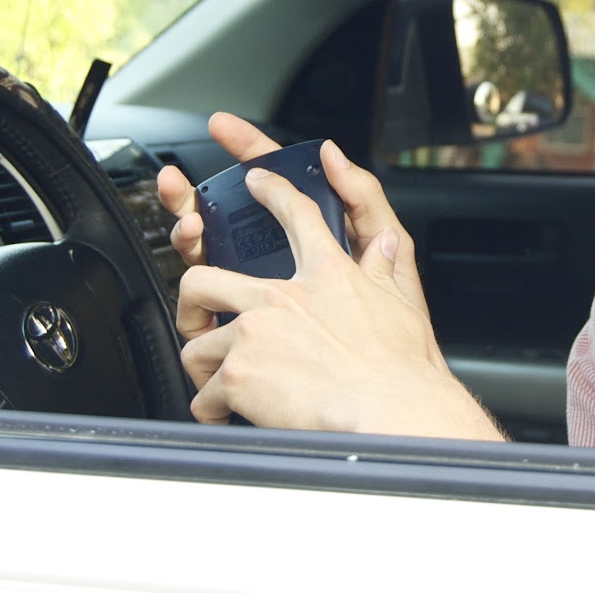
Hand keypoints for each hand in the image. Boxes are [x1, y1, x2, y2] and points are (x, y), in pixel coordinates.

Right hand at [156, 112, 425, 313]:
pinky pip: (210, 293)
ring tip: (188, 217)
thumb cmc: (396, 330)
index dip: (249, 150)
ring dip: (189, 224)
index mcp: (315, 238)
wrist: (385, 393)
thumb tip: (332, 153)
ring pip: (209, 250)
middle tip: (176, 180)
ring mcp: (259, 294)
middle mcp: (281, 262)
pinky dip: (196, 265)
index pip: (276, 184)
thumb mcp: (389, 249)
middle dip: (195, 193)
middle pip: (228, 215)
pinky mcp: (245, 328)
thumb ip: (362, 198)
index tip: (222, 127)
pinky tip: (195, 247)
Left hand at [159, 114, 500, 438]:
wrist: (390, 410)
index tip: (255, 178)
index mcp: (325, 276)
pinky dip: (213, 410)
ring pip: (196, 344)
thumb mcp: (401, 304)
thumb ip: (384, 269)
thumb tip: (386, 245)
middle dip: (192, 301)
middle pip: (205, 278)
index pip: (297, 215)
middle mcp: (282, 298)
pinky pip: (204, 395)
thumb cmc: (400, 368)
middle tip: (200, 319)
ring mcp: (254, 334)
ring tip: (217, 385)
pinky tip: (228, 416)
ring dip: (205, 369)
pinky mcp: (239, 375)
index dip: (272, 190)